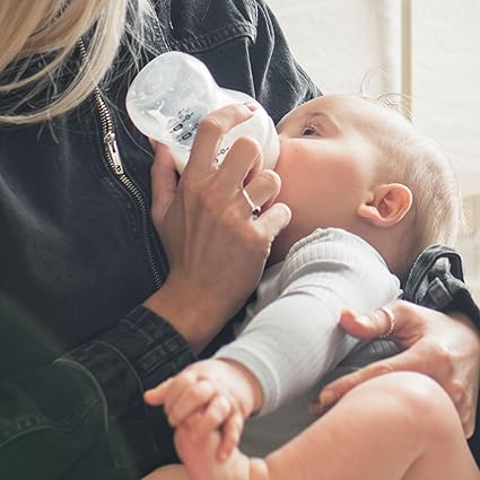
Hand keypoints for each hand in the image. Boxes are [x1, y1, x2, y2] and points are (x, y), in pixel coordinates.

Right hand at [144, 104, 290, 352]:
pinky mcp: (257, 238)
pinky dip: (279, 219)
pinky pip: (283, 212)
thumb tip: (159, 144)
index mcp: (191, 184)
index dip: (231, 112)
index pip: (210, 130)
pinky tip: (267, 228)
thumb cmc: (181, 252)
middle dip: (255, 157)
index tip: (245, 110)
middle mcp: (214, 194)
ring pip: (272, 178)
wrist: (195, 294)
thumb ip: (162, 175)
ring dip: (270, 189)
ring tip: (261, 204)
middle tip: (251, 174)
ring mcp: (236, 216)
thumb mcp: (161, 212)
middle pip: (249, 148)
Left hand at [144, 359, 261, 459]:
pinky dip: (229, 442)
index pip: (182, 382)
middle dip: (183, 408)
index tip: (166, 409)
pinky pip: (235, 428)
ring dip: (205, 423)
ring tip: (195, 437)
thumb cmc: (203, 384)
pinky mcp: (236, 415)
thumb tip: (148, 397)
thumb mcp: (185, 381)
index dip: (170, 397)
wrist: (234, 378)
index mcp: (198, 376)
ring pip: (218, 409)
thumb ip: (166, 390)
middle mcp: (213, 386)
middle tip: (174, 420)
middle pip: (198, 393)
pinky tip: (220, 454)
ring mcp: (225, 400)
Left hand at [313, 300, 479, 437]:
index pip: (381, 376)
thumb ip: (374, 319)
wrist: (472, 342)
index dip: (349, 388)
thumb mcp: (404, 314)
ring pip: (412, 425)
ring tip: (349, 418)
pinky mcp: (462, 424)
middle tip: (324, 412)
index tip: (322, 399)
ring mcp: (458, 409)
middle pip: (395, 407)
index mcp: (431, 357)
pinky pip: (428, 434)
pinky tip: (383, 426)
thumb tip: (343, 317)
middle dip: (358, 411)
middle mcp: (448, 386)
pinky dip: (405, 431)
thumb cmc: (431, 326)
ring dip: (381, 424)